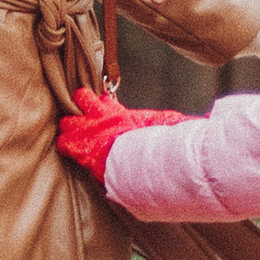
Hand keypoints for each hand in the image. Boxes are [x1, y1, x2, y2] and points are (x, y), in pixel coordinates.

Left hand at [56, 86, 183, 175]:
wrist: (136, 161)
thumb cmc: (151, 145)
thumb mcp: (164, 127)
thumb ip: (172, 122)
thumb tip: (196, 120)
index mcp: (118, 113)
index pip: (104, 100)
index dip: (102, 106)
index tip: (104, 110)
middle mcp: (101, 117)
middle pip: (81, 99)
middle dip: (80, 108)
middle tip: (82, 121)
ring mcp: (87, 130)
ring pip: (67, 121)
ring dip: (69, 129)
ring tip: (72, 136)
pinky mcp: (78, 147)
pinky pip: (64, 143)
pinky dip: (66, 147)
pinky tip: (68, 150)